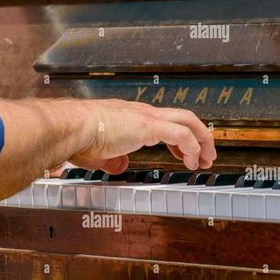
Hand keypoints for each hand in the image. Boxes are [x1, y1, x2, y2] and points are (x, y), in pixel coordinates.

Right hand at [70, 99, 216, 173]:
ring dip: (202, 141)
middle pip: (183, 117)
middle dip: (200, 137)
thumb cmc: (78, 138)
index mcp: (133, 118)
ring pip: (188, 120)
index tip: (186, 154)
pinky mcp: (148, 125)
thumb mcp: (99, 154)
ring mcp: (147, 117)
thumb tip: (120, 167)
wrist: (71, 128)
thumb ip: (113, 160)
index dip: (180, 140)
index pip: (165, 123)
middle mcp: (143, 113)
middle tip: (207, 155)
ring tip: (206, 160)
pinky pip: (181, 134)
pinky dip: (192, 147)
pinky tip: (193, 161)